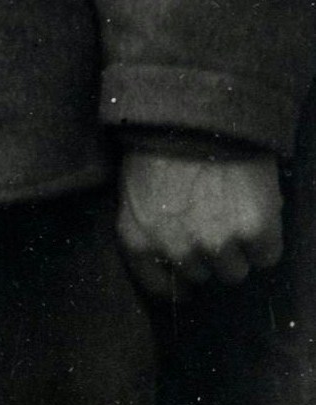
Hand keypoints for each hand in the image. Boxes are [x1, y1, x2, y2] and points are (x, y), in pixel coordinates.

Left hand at [116, 141, 285, 300]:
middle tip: (215, 225)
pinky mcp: (255, 232)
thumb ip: (152, 230)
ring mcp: (217, 243)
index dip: (179, 282)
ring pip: (235, 272)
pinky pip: (267, 256)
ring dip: (239, 252)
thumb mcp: (137, 194)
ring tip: (236, 218)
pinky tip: (257, 214)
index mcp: (139, 240)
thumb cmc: (159, 148)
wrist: (196, 117)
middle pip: (203, 276)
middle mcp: (176, 250)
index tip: (190, 277)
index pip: (161, 287)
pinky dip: (266, 240)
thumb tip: (176, 257)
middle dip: (210, 256)